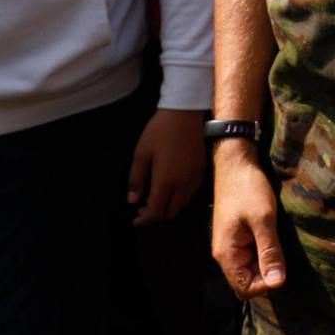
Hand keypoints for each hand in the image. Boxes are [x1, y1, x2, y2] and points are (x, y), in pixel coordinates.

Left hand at [127, 108, 205, 224]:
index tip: (135, 220)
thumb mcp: (141, 153)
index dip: (144, 220)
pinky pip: (191, 194)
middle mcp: (182, 184)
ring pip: (182, 205)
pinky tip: (171, 188)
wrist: (184, 113)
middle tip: (144, 210)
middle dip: (156, 216)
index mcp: (165, 180)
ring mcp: (194, 178)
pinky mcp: (201, 171)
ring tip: (157, 199)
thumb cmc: (159, 131)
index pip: (156, 212)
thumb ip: (136, 179)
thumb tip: (132, 200)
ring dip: (169, 208)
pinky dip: (180, 198)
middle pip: (170, 213)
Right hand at [212, 147, 285, 297]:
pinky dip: (263, 256)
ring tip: (280, 249)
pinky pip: (250, 258)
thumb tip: (277, 283)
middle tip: (283, 260)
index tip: (282, 268)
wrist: (235, 164)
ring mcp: (231, 247)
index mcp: (227, 255)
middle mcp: (225, 256)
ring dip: (266, 267)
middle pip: (246, 284)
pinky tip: (274, 242)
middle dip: (266, 279)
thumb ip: (269, 251)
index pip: (245, 289)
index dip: (266, 285)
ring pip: (250, 271)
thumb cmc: (248, 188)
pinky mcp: (238, 238)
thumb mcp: (263, 219)